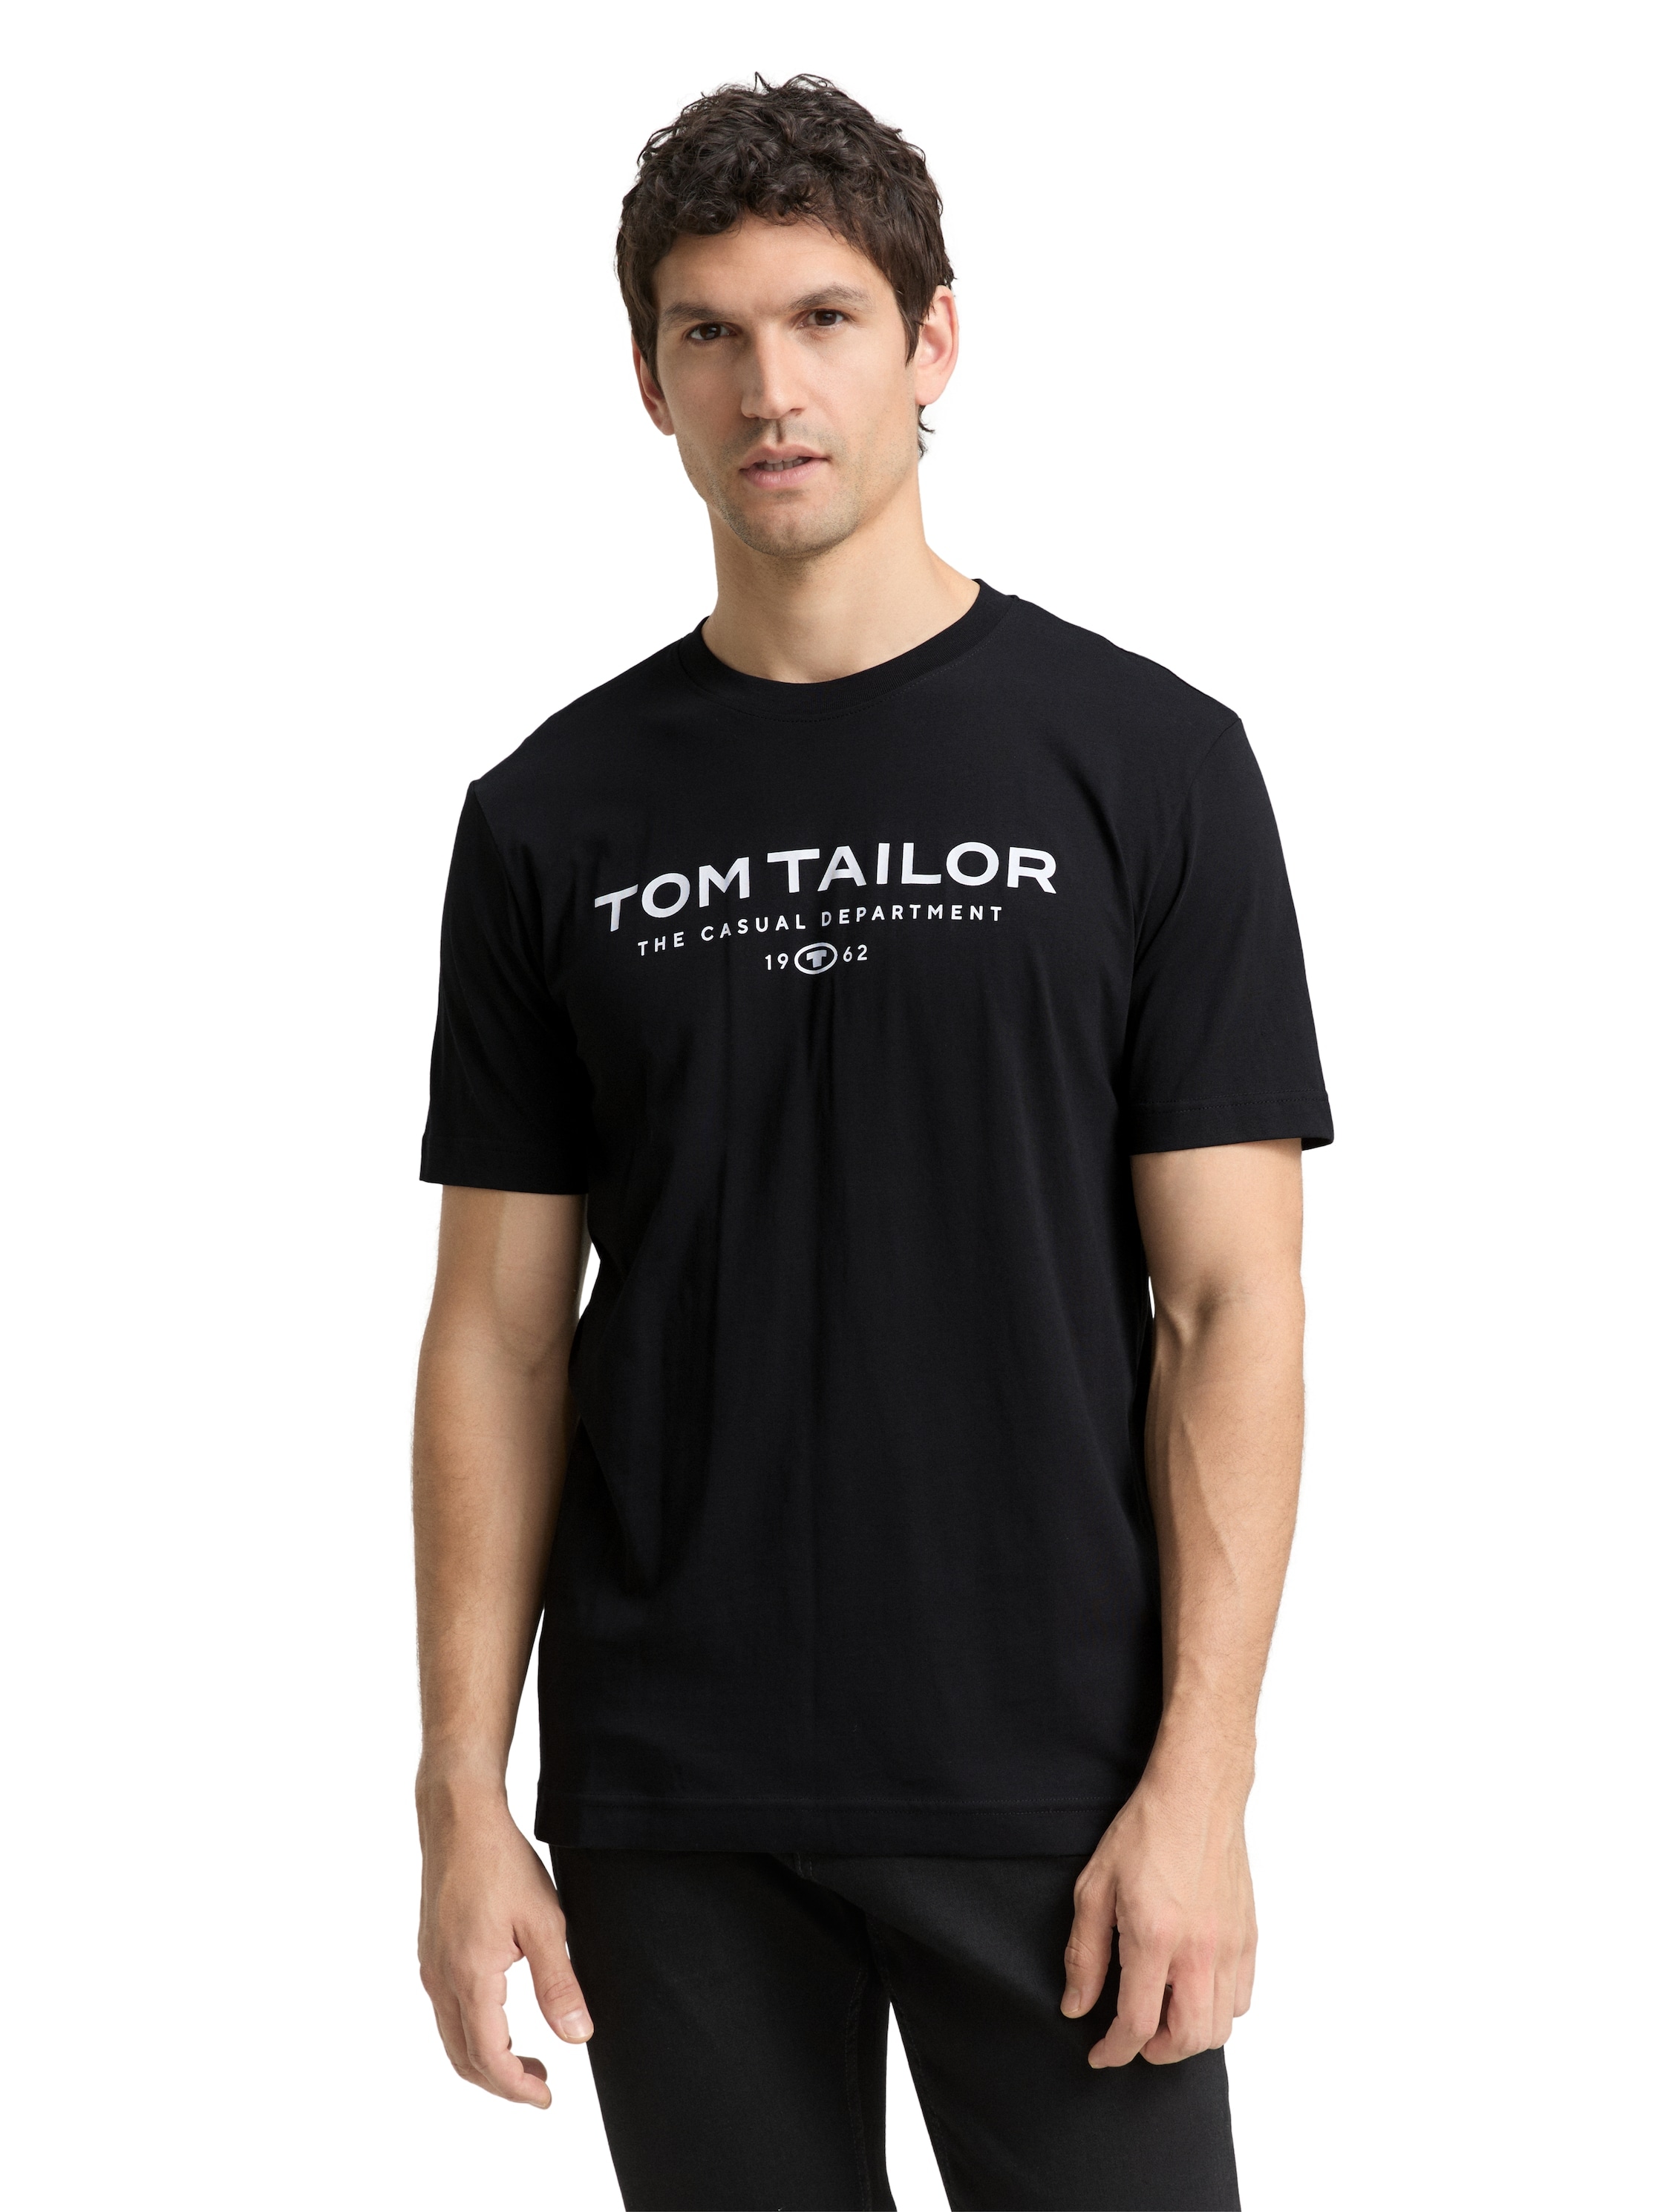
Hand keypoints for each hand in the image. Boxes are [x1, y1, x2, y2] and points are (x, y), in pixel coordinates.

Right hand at [417, 1786, 592, 2105]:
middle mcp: (440, 1979)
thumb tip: (577, 2036)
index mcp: (469, 1977)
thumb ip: (559, 1985)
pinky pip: (445, 2011)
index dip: (517, 2087)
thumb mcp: (545, 1923)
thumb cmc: (502, 1862)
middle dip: (501, 2082)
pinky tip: (500, 2017)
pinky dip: (471, 2032)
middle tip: (541, 2085)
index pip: (489, 2058)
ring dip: (485, 2059)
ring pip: (451, 2037)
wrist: (459, 1818)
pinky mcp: (431, 1952)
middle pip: (464, 2057)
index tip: (546, 2097)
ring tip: (526, 2057)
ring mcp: (430, 1966)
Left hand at [1061, 1764, 1256, 2066]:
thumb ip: (1085, 1953)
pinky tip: (1193, 1991)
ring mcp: (1231, 1945)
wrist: (1196, 1795)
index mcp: (1155, 1937)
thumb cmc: (1144, 1832)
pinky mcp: (1249, 1936)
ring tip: (1163, 2017)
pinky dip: (1218, 2011)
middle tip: (1133, 2040)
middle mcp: (1200, 1949)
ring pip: (1221, 2026)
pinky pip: (1242, 1997)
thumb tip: (1076, 2005)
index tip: (1100, 2054)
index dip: (1115, 2050)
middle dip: (1156, 2053)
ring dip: (1189, 2036)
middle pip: (1189, 2039)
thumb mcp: (1094, 1887)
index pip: (1138, 2023)